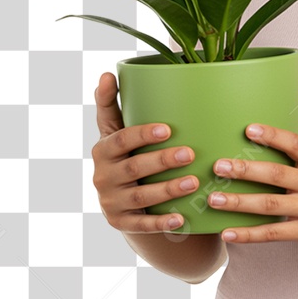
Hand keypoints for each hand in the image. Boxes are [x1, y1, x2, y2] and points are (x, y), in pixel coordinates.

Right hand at [91, 72, 199, 233]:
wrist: (123, 199)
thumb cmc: (126, 155)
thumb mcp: (117, 132)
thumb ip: (111, 106)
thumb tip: (106, 73)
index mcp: (103, 150)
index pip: (121, 140)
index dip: (142, 134)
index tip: (167, 128)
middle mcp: (102, 176)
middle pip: (134, 167)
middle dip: (162, 160)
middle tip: (190, 153)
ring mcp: (111, 202)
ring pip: (141, 196)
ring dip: (168, 189)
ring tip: (195, 182)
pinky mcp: (121, 223)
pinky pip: (142, 225)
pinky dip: (161, 223)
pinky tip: (181, 218)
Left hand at [210, 95, 297, 251]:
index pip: (295, 143)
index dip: (272, 135)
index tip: (248, 129)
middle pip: (277, 174)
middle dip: (246, 170)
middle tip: (218, 166)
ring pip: (271, 205)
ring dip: (241, 203)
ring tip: (214, 199)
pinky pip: (275, 233)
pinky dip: (250, 235)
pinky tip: (228, 233)